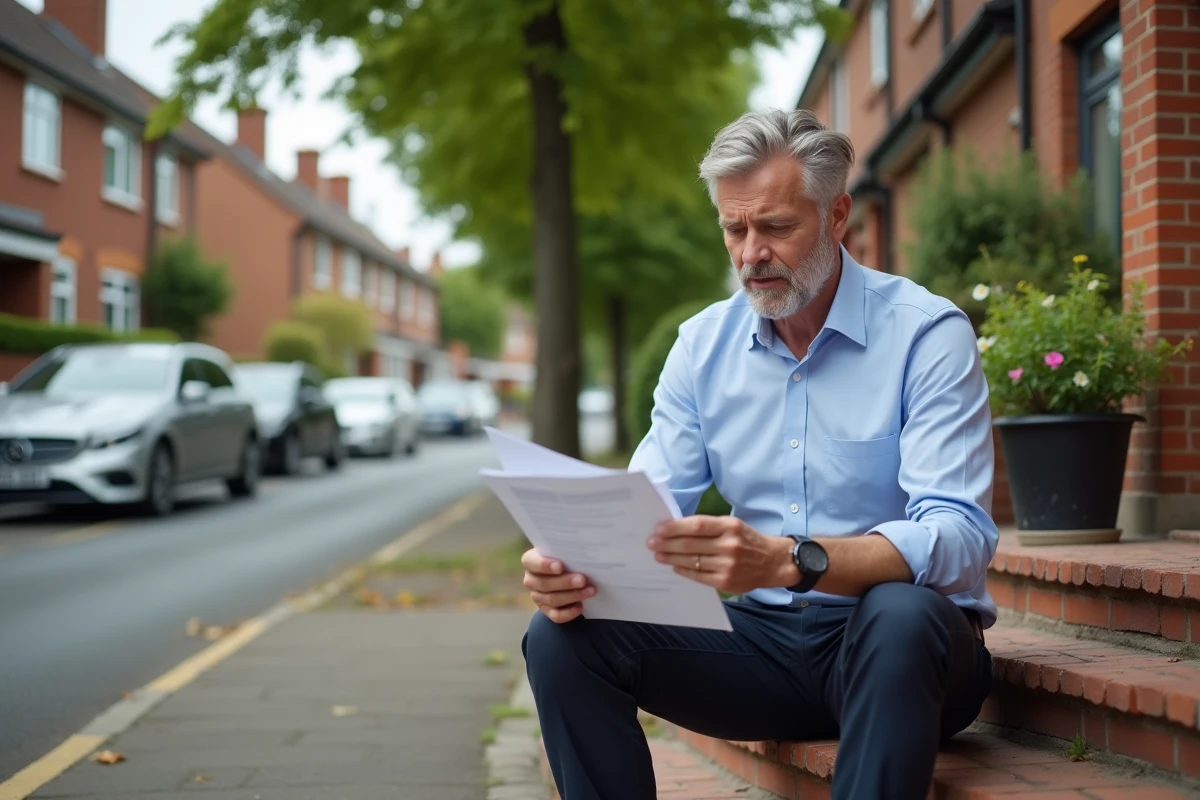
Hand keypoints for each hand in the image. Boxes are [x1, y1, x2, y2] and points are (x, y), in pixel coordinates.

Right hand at [521, 547, 596, 623]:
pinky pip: (556, 616)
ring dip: (573, 596)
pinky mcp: (547, 611)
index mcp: (530, 561)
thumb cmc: (566, 557)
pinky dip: (569, 613)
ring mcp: (537, 597)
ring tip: (590, 591)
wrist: (568, 573)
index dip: (544, 565)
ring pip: (552, 600)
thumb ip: (568, 551)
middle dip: (565, 582)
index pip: (531, 562)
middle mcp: (531, 580)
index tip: (560, 566)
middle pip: (544, 584)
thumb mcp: (564, 552)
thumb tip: (584, 551)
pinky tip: (580, 607)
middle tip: (582, 580)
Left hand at [647, 516, 793, 593]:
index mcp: (730, 526)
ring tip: (658, 555)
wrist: (772, 562)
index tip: (658, 529)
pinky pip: (698, 576)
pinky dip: (683, 571)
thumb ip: (708, 526)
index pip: (697, 525)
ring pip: (692, 561)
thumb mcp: (732, 525)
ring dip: (671, 558)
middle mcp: (729, 545)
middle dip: (667, 543)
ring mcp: (728, 565)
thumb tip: (675, 528)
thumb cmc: (747, 540)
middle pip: (690, 544)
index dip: (675, 527)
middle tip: (651, 543)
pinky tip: (674, 566)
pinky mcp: (726, 582)